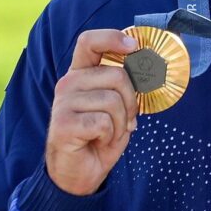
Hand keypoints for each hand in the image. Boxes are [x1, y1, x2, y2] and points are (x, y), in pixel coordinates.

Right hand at [45, 30, 138, 195]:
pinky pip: (103, 122)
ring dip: (120, 123)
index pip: (89, 41)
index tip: (133, 46)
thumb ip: (124, 87)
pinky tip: (98, 141)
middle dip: (131, 101)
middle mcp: (69, 83)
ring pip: (113, 101)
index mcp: (81, 74)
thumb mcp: (117, 107)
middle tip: (124, 120)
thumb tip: (148, 70)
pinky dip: (109, 136)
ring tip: (108, 133)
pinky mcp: (63, 123)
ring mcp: (63, 102)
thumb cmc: (99, 137)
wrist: (79, 172)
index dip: (113, 38)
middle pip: (116, 75)